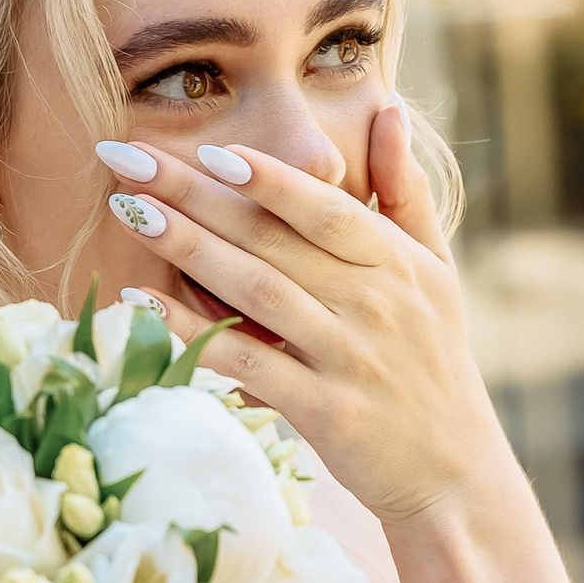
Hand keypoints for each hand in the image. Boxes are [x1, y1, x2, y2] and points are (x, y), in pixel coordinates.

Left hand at [101, 106, 507, 529]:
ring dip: (187, 249)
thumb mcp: (438, 269)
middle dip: (197, 195)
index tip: (208, 149)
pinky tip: (142, 304)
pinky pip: (247, 363)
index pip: (325, 209)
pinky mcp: (324, 411)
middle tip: (130, 159)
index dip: (269, 177)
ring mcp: (347, 358)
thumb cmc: (435, 361)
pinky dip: (193, 333)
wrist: (453, 473)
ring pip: (256, 293)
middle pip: (273, 240)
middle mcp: (374, 304)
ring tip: (130, 212)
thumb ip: (406, 190)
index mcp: (398, 264)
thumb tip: (388, 109)